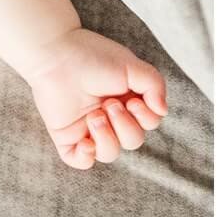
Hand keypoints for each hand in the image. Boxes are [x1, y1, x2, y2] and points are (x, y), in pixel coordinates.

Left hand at [26, 26, 168, 169]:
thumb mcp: (132, 66)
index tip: (131, 99)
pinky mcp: (67, 135)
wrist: (55, 55)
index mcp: (126, 100)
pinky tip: (85, 142)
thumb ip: (155, 85)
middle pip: (133, 140)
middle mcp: (109, 116)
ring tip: (95, 115)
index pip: (148, 123)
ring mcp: (87, 127)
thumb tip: (161, 110)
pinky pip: (80, 161)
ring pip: (109, 153)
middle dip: (125, 126)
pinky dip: (86, 157)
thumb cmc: (92, 56)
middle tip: (109, 104)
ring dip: (107, 138)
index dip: (145, 118)